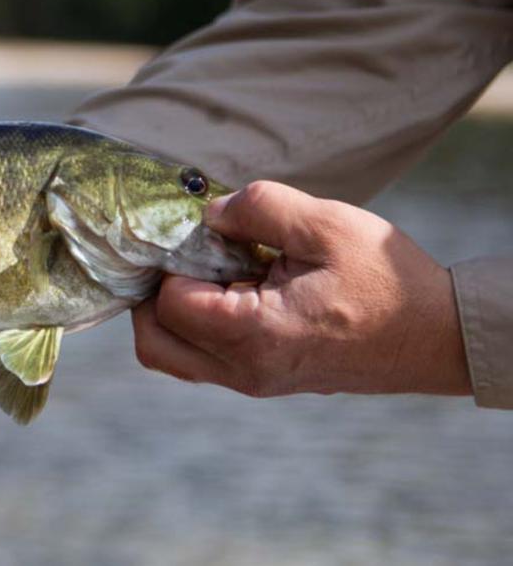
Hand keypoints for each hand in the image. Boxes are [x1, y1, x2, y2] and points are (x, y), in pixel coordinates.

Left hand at [132, 181, 471, 397]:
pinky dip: (201, 326)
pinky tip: (241, 288)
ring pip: (174, 356)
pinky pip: (204, 359)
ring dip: (176, 313)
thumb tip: (209, 214)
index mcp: (252, 335)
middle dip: (155, 295)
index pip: (167, 303)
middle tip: (189, 257)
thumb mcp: (326, 225)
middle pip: (153, 343)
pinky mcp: (264, 380)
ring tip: (219, 272)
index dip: (174, 262)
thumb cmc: (386, 280)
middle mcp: (243, 370)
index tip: (205, 237)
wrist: (436, 336)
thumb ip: (258, 209)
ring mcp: (252, 382)